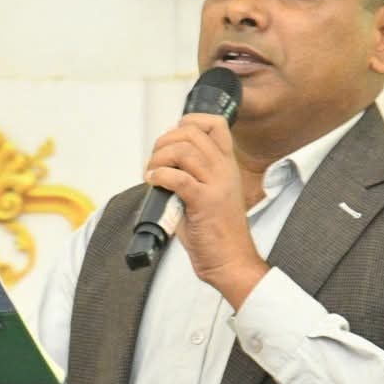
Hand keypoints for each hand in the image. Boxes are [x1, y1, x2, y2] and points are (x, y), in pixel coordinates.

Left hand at [144, 112, 268, 307]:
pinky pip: (178, 178)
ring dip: (159, 159)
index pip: (214, 124)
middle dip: (164, 142)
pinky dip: (160, 176)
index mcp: (227, 165)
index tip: (172, 140)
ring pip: (183, 151)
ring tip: (152, 174)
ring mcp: (216, 185)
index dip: (188, 122)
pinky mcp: (205, 202)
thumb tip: (162, 163)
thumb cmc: (217, 233)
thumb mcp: (210, 194)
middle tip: (155, 161)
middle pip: (192, 132)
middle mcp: (224, 170)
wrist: (231, 261)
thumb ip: (192, 174)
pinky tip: (154, 182)